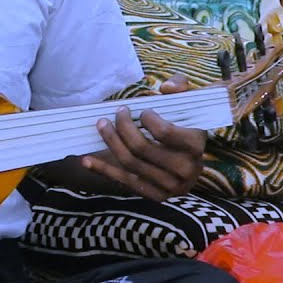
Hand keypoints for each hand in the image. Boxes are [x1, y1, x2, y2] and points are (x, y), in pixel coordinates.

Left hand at [80, 76, 206, 201]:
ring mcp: (170, 186)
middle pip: (142, 148)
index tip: (142, 111)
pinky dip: (103, 170)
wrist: (192, 161)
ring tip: (101, 125)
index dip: (147, 119)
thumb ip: (180, 86)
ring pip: (130, 163)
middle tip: (116, 113)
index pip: (164, 132)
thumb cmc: (187, 125)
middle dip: (122, 127)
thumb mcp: (190, 101)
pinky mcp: (155, 195)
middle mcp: (185, 170)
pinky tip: (86, 160)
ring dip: (110, 142)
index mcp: (196, 146)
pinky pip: (124, 182)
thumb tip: (165, 87)